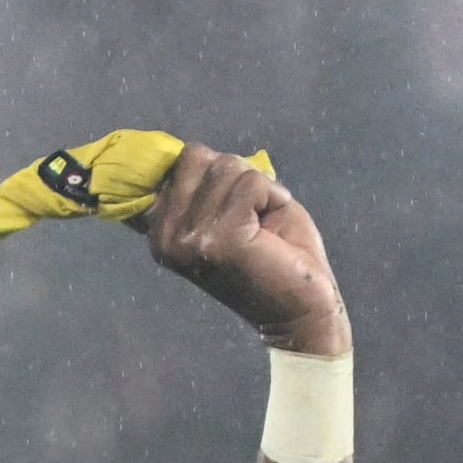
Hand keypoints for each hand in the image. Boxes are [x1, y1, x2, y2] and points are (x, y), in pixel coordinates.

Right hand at [142, 142, 350, 357]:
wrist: (302, 309)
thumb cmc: (273, 255)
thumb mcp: (226, 210)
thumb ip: (203, 185)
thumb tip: (191, 152)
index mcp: (160, 230)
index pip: (171, 162)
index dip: (204, 166)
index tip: (227, 196)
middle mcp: (166, 236)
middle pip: (196, 155)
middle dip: (234, 175)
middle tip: (251, 215)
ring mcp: (189, 240)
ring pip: (226, 166)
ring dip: (257, 188)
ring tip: (262, 226)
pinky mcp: (221, 240)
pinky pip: (252, 183)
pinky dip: (272, 197)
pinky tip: (272, 231)